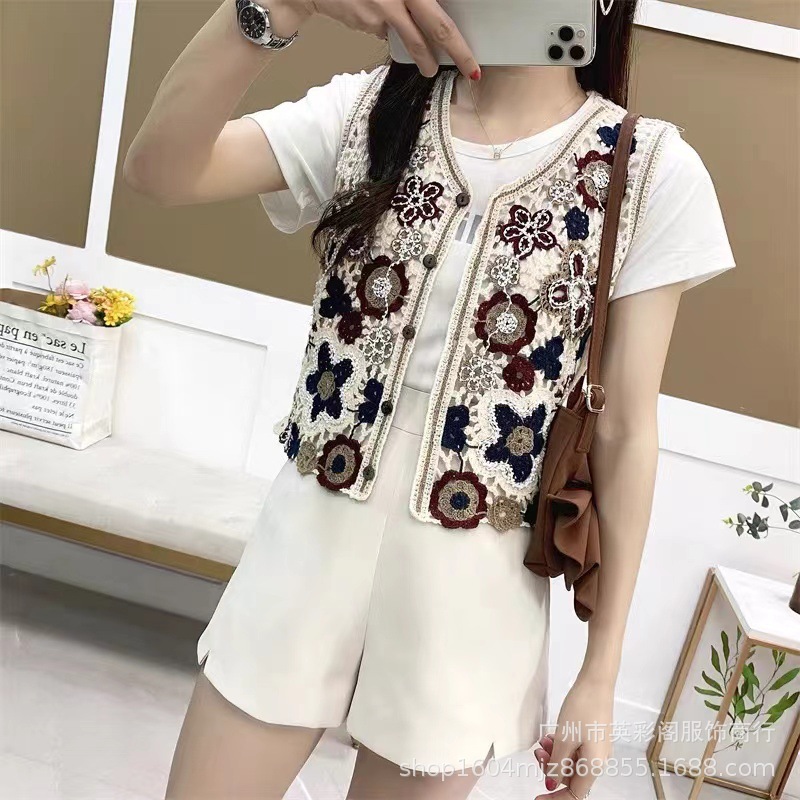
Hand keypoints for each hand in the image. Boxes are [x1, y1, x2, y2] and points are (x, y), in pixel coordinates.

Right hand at [284, 0, 477, 78]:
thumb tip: (429, 22)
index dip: (460, 33)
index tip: (473, 49)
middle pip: (441, 27)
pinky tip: (378, 24)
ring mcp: (388, 4)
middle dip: (459, 53)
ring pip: (416, 41)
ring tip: (431, 70)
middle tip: (470, 70)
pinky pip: (390, 35)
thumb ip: (410, 3)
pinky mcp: (372, 20)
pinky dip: (390, 36)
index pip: (443, 14)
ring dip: (427, 61)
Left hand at [533, 674, 614, 798]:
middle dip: (551, 768)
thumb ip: (556, 764)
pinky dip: (562, 746)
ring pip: (572, 762)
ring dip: (555, 755)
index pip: (574, 794)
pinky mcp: (594, 736)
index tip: (538, 796)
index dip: (555, 797)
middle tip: (538, 753)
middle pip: (571, 777)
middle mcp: (598, 761)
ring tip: (543, 741)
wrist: (597, 682)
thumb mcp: (564, 738)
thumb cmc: (582, 708)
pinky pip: (576, 750)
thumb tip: (551, 784)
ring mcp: (597, 748)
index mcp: (593, 766)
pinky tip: (551, 736)